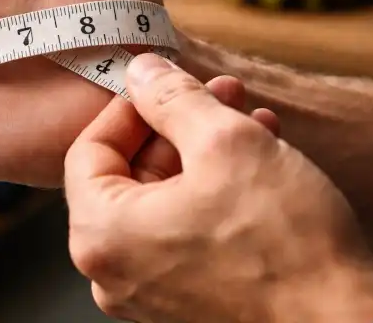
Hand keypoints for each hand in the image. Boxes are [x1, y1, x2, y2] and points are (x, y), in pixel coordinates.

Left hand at [65, 54, 372, 322]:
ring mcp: (149, 291)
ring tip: (250, 120)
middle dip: (179, 124)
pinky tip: (259, 160)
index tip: (163, 85)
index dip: (129, 107)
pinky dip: (214, 191)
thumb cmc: (284, 245)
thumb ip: (172, 98)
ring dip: (204, 152)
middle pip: (130, 173)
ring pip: (164, 198)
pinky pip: (185, 230)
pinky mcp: (186, 301)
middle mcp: (114, 271)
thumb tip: (143, 72)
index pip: (88, 150)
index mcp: (103, 236)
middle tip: (219, 93)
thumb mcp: (226, 143)